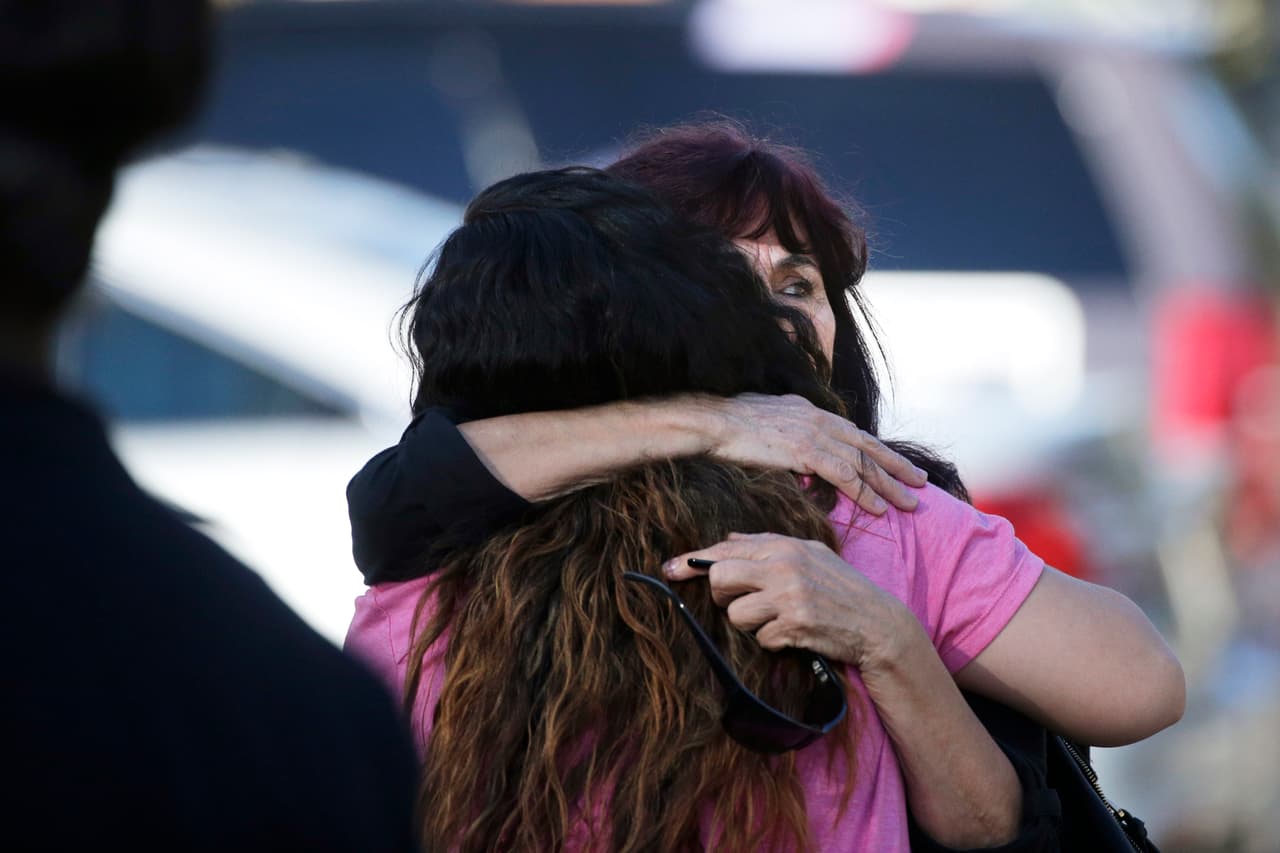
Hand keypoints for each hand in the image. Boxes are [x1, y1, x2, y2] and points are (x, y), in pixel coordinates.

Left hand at [664, 532, 915, 672]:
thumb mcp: (809, 554)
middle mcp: (784, 567)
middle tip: (742, 602)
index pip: (726, 550)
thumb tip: (727, 541)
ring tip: (775, 619)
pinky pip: (760, 638)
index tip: (669, 569)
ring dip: (750, 624)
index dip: (692, 562)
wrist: (877, 623)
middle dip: (723, 596)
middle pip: (720, 579)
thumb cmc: (841, 587)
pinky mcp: (795, 626)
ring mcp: (789, 597)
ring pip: (736, 614)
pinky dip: (772, 641)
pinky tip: (793, 634)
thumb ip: (766, 546)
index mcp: (784, 547)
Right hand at [701, 394, 926, 514]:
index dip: (879, 451)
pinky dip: (864, 493)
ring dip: (889, 485)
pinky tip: (879, 508)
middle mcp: (819, 420)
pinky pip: (845, 476)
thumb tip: (794, 448)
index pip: (854, 434)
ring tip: (910, 503)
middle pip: (868, 446)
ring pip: (863, 463)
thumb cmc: (730, 426)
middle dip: (897, 466)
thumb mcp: (768, 421)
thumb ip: (788, 432)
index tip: (898, 464)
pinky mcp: (806, 451)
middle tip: (921, 482)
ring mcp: (815, 434)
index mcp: (812, 412)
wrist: (712, 423)